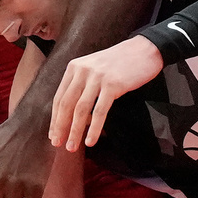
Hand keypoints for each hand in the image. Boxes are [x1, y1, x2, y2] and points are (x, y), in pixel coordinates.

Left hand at [49, 35, 162, 151]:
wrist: (144, 50)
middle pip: (66, 104)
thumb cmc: (119, 63)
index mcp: (75, 67)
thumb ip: (82, 86)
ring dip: (74, 131)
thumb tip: (74, 117)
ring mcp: (97, 77)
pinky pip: (100, 111)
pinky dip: (93, 128)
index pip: (59, 97)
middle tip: (58, 144)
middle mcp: (83, 71)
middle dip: (60, 127)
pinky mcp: (113, 85)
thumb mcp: (94, 69)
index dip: (55, 118)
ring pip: (80, 109)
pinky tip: (90, 141)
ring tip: (72, 147)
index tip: (53, 134)